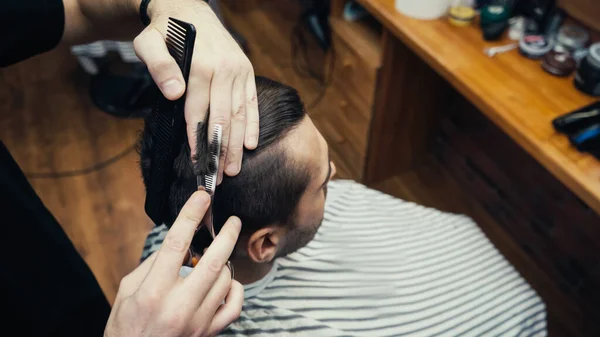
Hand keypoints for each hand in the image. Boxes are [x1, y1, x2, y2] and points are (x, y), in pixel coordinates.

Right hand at [104, 191, 243, 336]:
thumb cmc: (125, 328)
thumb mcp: (127, 291)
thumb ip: (152, 265)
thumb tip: (178, 243)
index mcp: (153, 292)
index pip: (177, 244)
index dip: (191, 216)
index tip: (202, 198)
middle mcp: (179, 307)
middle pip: (213, 262)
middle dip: (227, 235)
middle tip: (232, 221)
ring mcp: (198, 322)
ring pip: (225, 280)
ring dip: (225, 262)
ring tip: (218, 255)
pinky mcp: (209, 333)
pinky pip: (234, 306)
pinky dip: (235, 289)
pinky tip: (226, 282)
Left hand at [133, 0, 258, 182]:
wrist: (187, 8)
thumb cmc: (165, 30)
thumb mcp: (148, 42)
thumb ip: (159, 66)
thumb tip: (175, 93)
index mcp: (202, 65)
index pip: (199, 111)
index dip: (197, 140)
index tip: (197, 163)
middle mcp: (225, 70)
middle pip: (223, 118)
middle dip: (220, 150)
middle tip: (218, 177)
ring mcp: (239, 71)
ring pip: (240, 115)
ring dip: (237, 144)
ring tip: (233, 169)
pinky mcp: (246, 72)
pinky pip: (252, 103)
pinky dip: (253, 125)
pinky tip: (251, 145)